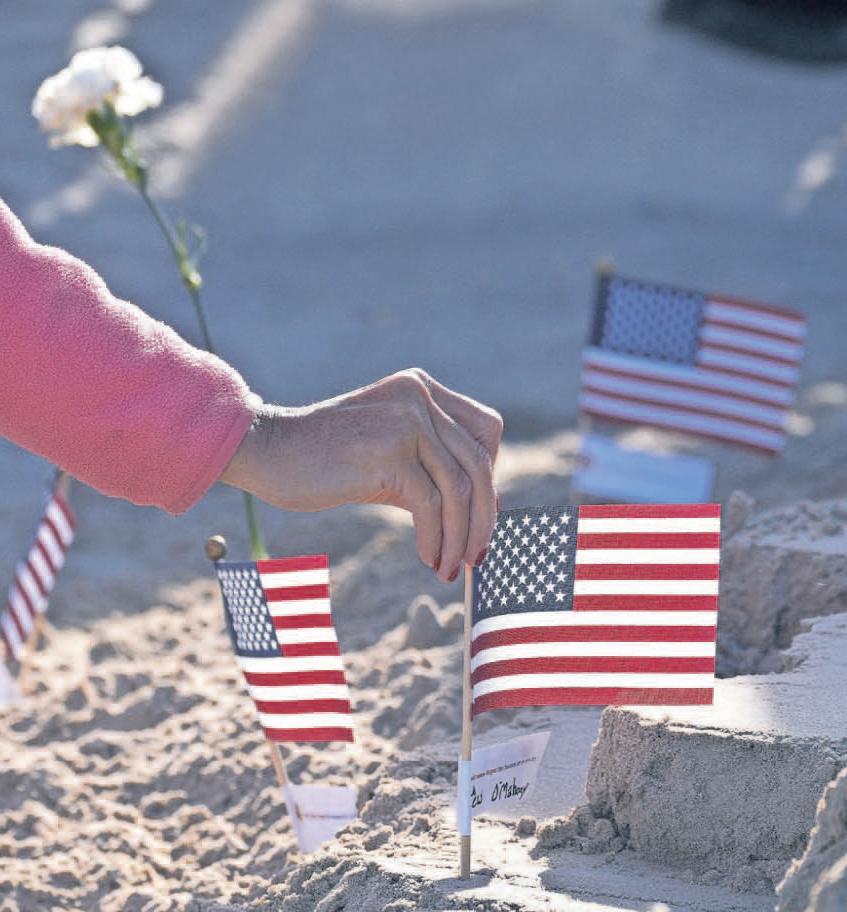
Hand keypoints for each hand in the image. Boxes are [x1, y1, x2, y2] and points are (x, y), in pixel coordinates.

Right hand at [220, 369, 502, 581]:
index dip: (489, 475)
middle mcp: (418, 397)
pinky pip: (430, 504)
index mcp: (420, 389)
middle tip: (476, 556)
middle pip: (479, 461)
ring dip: (461, 536)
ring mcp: (404, 420)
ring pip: (460, 486)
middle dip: (483, 516)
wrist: (266, 451)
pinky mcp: (387, 451)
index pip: (485, 430)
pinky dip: (436, 538)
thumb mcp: (386, 455)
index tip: (479, 516)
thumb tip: (476, 514)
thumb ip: (427, 469)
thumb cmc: (322, 460)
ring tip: (452, 567)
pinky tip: (428, 558)